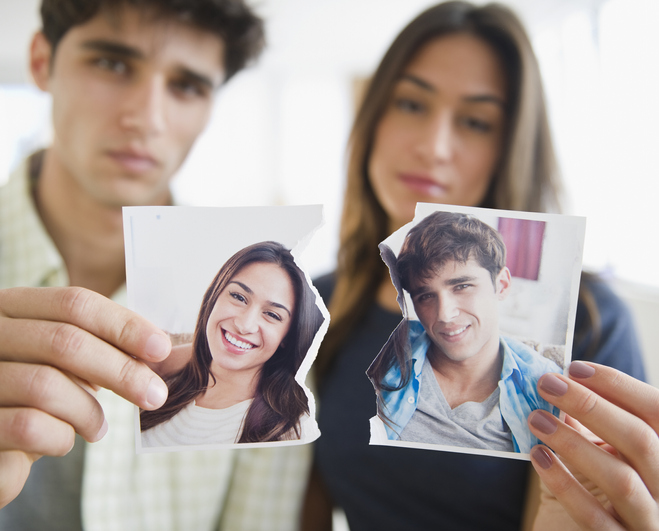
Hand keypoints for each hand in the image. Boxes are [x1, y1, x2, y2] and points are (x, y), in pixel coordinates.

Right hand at [0, 287, 170, 507]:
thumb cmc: (34, 393)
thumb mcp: (65, 362)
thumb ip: (102, 347)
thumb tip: (163, 349)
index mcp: (14, 309)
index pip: (75, 303)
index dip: (124, 325)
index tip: (161, 349)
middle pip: (65, 342)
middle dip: (121, 370)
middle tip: (155, 395)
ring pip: (46, 386)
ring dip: (89, 412)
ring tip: (99, 428)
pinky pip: (28, 426)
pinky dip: (60, 438)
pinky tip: (63, 441)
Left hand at [527, 361, 658, 529]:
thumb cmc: (607, 486)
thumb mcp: (611, 451)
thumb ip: (595, 423)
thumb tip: (559, 384)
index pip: (657, 412)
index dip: (619, 386)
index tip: (575, 368)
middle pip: (641, 440)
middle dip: (591, 405)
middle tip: (548, 383)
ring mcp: (650, 521)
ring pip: (620, 480)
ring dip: (573, 443)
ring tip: (536, 418)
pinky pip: (594, 518)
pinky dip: (564, 485)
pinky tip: (538, 456)